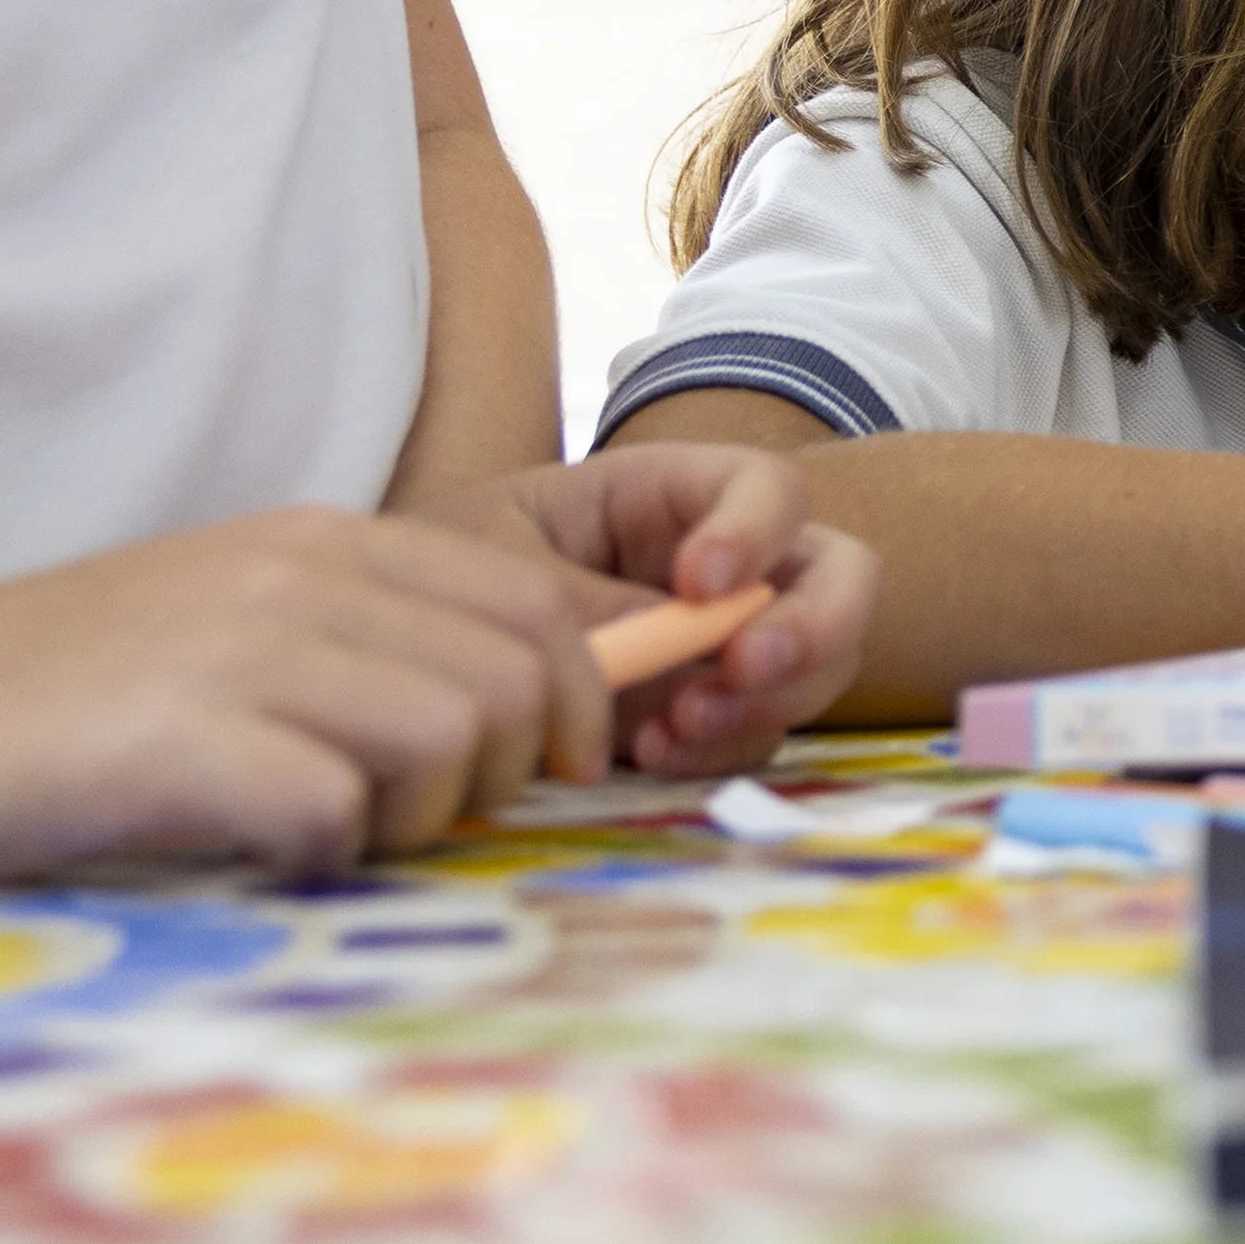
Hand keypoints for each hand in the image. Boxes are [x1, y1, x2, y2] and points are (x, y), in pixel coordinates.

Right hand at [0, 510, 619, 879]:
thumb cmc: (58, 688)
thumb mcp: (230, 620)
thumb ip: (362, 640)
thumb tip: (523, 708)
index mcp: (325, 542)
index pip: (536, 603)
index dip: (583, 695)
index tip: (557, 767)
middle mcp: (297, 577)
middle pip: (520, 677)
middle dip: (512, 771)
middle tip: (433, 821)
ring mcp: (235, 652)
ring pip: (451, 737)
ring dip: (423, 815)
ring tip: (339, 835)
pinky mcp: (173, 741)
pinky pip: (332, 809)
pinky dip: (323, 854)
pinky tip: (262, 855)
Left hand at [486, 444, 875, 774]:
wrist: (405, 645)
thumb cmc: (447, 563)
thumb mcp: (493, 557)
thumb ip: (576, 598)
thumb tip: (668, 650)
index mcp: (675, 494)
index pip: (767, 488)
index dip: (757, 531)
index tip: (700, 585)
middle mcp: (728, 565)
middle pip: (839, 578)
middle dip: (813, 627)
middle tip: (742, 667)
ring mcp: (728, 643)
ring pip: (817, 666)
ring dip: (766, 702)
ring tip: (673, 728)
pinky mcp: (709, 712)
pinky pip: (756, 734)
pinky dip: (720, 751)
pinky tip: (650, 755)